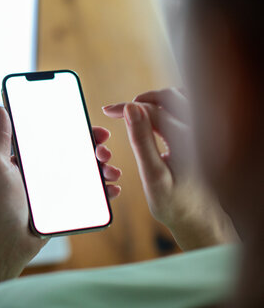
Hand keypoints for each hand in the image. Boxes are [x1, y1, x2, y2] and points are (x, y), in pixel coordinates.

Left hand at [0, 106, 121, 272]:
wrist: (7, 240)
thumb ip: (1, 137)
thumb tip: (0, 109)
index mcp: (33, 159)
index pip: (59, 138)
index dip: (79, 132)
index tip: (95, 130)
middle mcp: (47, 171)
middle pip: (78, 154)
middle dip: (97, 149)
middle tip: (104, 152)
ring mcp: (59, 189)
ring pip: (88, 173)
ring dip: (105, 169)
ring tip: (111, 172)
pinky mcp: (67, 206)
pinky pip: (90, 196)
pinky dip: (104, 191)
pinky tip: (112, 189)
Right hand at [103, 88, 237, 249]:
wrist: (197, 217)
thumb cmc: (173, 202)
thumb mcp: (152, 174)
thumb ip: (141, 139)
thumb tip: (130, 108)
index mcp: (186, 140)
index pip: (152, 110)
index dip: (126, 107)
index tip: (108, 111)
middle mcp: (199, 131)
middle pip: (169, 97)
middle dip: (142, 99)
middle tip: (122, 110)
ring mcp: (204, 132)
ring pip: (180, 98)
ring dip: (157, 100)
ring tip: (138, 111)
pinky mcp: (204, 136)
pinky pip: (188, 108)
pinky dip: (170, 106)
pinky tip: (158, 118)